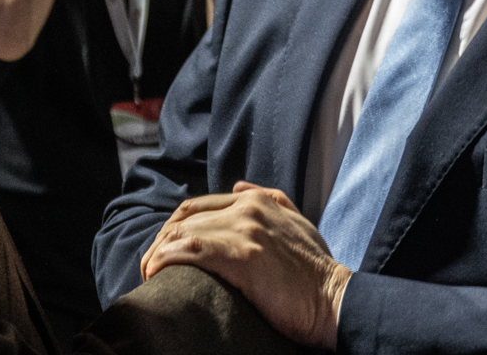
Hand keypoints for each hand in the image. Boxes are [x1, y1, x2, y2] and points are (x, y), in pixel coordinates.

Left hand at [139, 181, 351, 349]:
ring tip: (150, 274)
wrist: (337, 299)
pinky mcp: (242, 255)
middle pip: (184, 217)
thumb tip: (239, 187)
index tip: (163, 250)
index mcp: (257, 200)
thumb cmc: (317, 271)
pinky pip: (192, 250)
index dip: (174, 228)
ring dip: (158, 253)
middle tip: (150, 265)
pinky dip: (169, 259)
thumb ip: (271, 200)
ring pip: (184, 233)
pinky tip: (158, 273)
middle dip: (160, 240)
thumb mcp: (298, 223)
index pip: (199, 206)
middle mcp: (248, 208)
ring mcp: (245, 230)